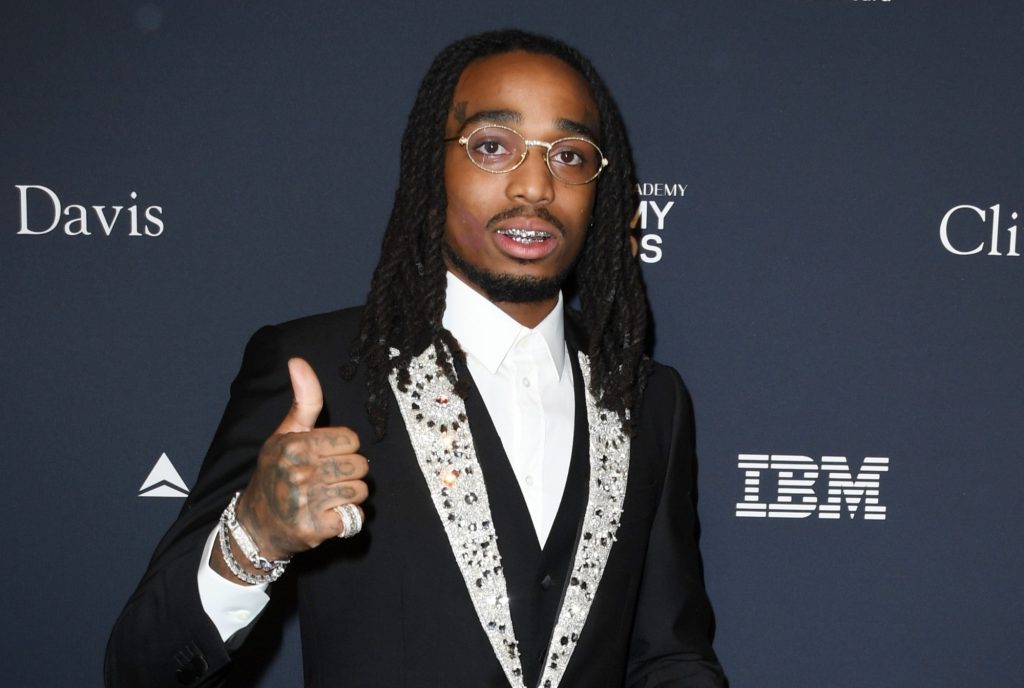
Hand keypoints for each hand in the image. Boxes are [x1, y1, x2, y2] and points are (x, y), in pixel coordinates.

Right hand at [233, 357, 368, 562]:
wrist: (255, 525)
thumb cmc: (275, 473)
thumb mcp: (285, 433)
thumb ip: (304, 400)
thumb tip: (298, 360)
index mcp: (295, 445)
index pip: (351, 439)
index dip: (342, 448)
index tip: (324, 456)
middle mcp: (300, 471)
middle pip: (360, 465)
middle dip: (349, 472)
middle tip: (326, 479)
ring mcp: (308, 502)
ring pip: (361, 490)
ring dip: (350, 495)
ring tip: (327, 496)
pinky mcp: (316, 528)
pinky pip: (356, 517)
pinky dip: (347, 518)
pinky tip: (328, 515)